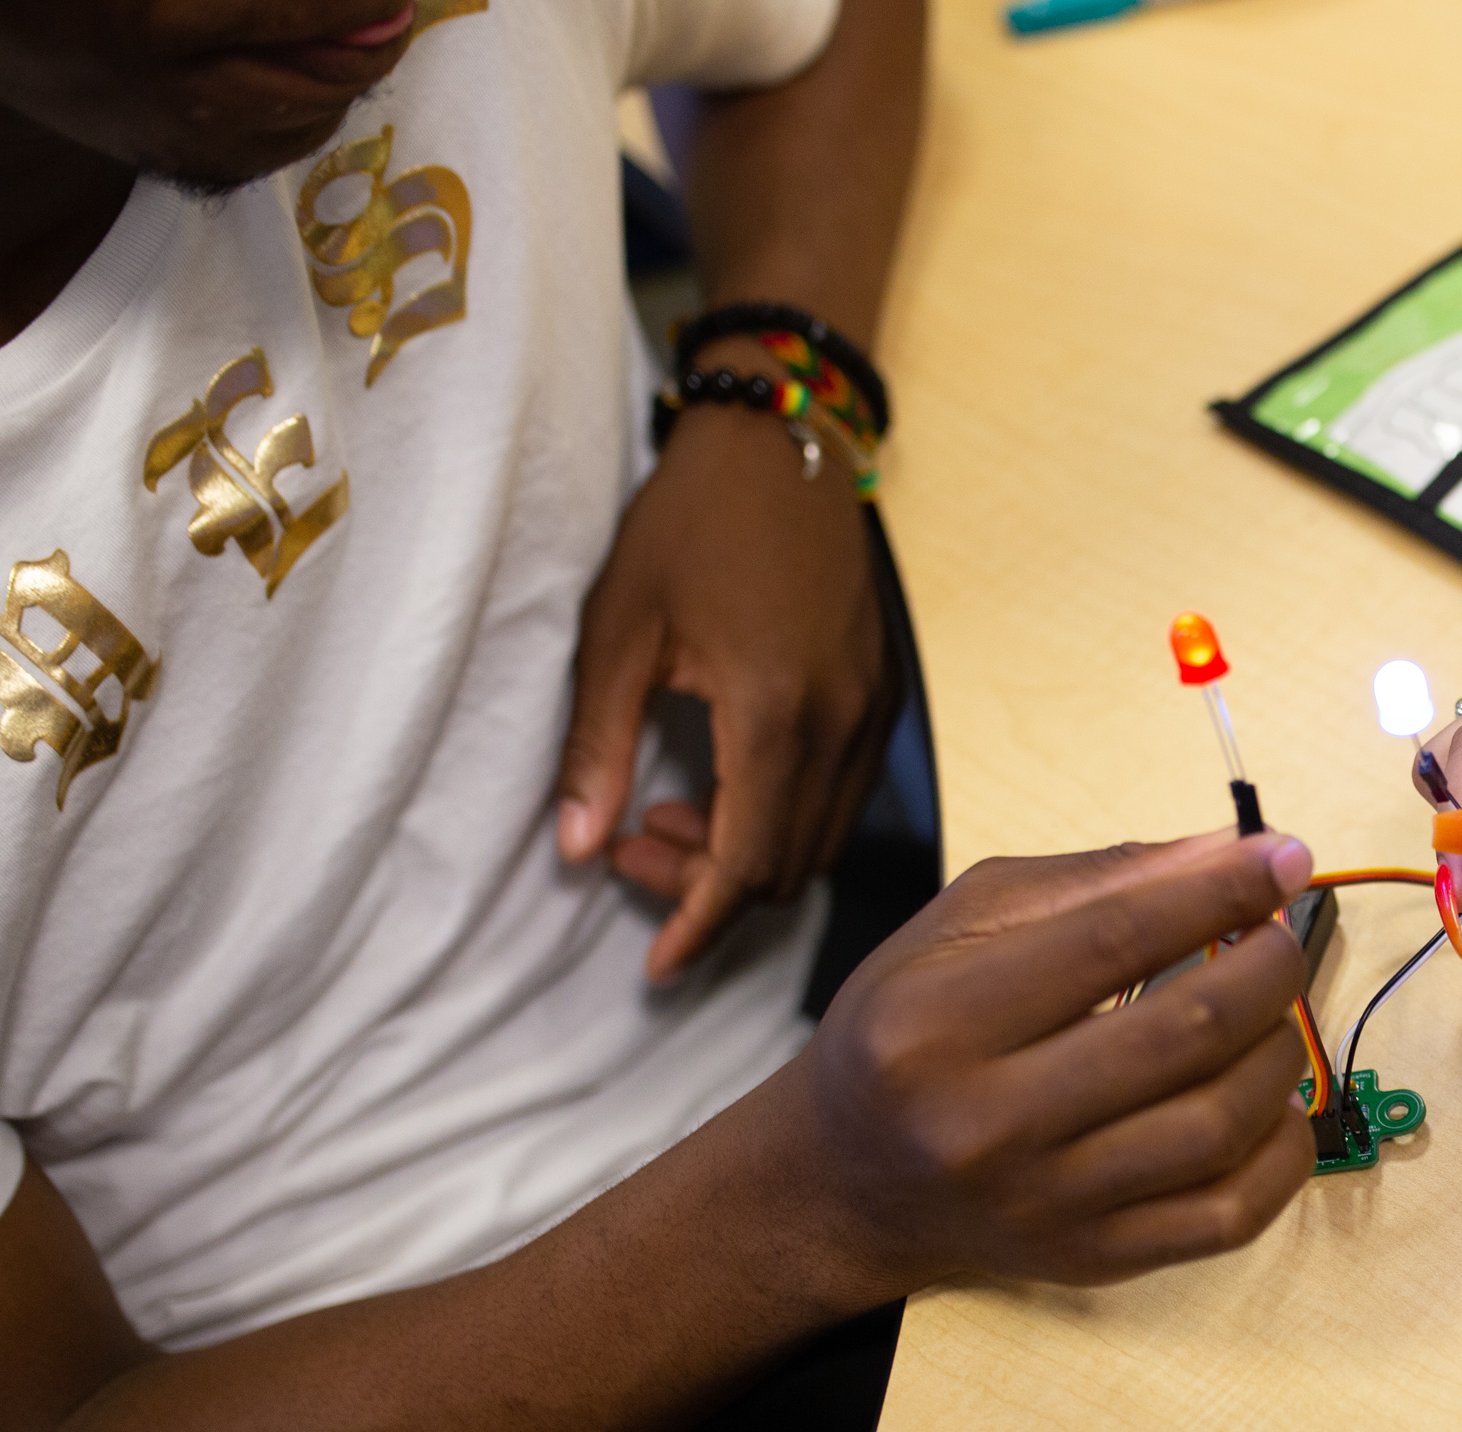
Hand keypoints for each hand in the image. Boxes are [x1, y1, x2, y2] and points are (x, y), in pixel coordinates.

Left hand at [556, 388, 894, 981]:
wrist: (780, 437)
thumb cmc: (690, 521)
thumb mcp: (617, 629)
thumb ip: (598, 747)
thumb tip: (577, 849)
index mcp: (775, 713)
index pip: (746, 864)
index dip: (699, 925)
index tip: (658, 964)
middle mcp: (842, 726)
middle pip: (788, 866)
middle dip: (710, 889)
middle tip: (628, 856)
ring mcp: (874, 711)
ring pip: (821, 837)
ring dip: (748, 854)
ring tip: (668, 816)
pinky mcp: (884, 693)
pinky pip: (842, 794)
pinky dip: (785, 815)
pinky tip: (724, 780)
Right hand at [784, 831, 1319, 1291]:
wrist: (847, 1181)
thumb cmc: (909, 1035)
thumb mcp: (959, 928)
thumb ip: (1093, 882)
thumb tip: (1229, 854)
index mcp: (938, 1022)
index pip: (1116, 937)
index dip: (1219, 891)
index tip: (1281, 859)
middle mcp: (985, 1124)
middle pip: (1186, 1032)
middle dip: (1267, 968)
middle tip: (1278, 940)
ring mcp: (1044, 1203)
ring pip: (1219, 1123)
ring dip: (1278, 1052)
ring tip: (1270, 1016)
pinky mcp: (1091, 1258)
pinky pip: (1230, 1214)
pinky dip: (1281, 1150)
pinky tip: (1271, 1104)